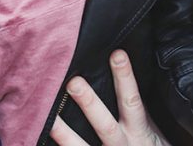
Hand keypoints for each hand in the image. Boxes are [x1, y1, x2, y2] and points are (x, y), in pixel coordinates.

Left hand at [50, 49, 170, 145]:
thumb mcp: (151, 128)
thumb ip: (134, 107)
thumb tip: (120, 64)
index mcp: (138, 130)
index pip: (131, 101)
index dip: (125, 78)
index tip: (117, 54)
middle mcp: (122, 145)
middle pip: (105, 125)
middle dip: (89, 104)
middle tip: (73, 83)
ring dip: (64, 134)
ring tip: (49, 119)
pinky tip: (41, 138)